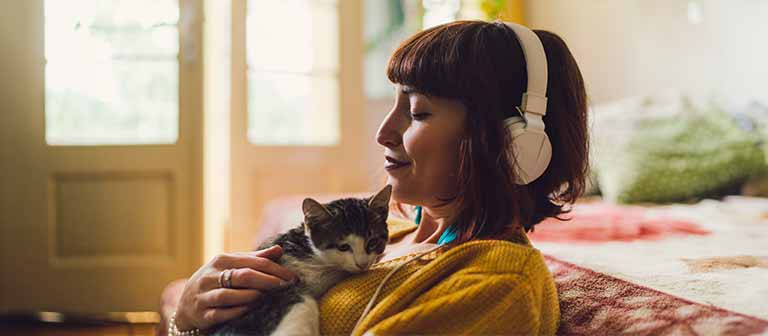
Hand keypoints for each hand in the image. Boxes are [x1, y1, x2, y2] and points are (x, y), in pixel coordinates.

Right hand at [173, 245, 296, 330]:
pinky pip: (221, 313)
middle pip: (243, 276)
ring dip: (252, 296)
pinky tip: (251, 309)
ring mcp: (204, 295)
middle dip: (268, 281)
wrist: (185, 304)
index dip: (275, 269)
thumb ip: (255, 259)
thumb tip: (279, 249)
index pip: (253, 262)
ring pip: (229, 295)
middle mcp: (210, 276)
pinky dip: (238, 311)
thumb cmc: (216, 281)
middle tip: (286, 286)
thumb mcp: (232, 266)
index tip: (292, 277)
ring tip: (267, 297)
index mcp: (221, 260)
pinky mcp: (202, 314)